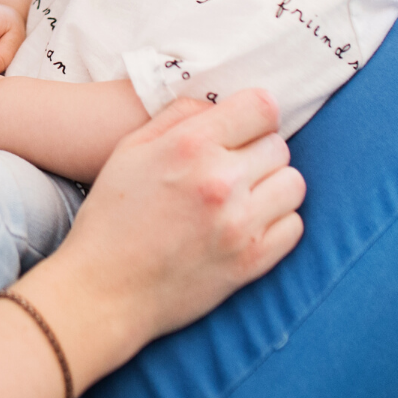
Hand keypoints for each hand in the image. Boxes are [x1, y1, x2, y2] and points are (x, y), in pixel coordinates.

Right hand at [45, 89, 304, 344]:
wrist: (104, 291)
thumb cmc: (111, 216)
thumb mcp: (130, 150)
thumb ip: (178, 116)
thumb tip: (219, 106)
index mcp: (190, 146)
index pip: (261, 107)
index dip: (255, 114)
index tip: (244, 126)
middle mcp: (221, 180)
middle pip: (279, 146)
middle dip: (258, 151)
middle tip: (232, 168)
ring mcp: (240, 224)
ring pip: (293, 184)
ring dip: (272, 185)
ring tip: (244, 196)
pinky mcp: (252, 261)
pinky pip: (293, 226)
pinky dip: (277, 222)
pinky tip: (248, 224)